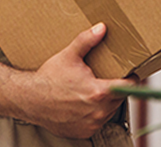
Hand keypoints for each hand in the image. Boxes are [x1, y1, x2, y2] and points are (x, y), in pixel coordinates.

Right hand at [20, 23, 132, 138]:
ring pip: (109, 111)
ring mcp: (92, 124)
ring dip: (106, 102)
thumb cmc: (48, 79)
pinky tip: (83, 103)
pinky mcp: (85, 132)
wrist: (29, 100)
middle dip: (116, 88)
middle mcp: (98, 112)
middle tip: (105, 78)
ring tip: (91, 90)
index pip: (129, 86)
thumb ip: (87, 40)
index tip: (129, 73)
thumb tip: (102, 28)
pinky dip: (94, 113)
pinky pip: (98, 122)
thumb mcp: (69, 55)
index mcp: (99, 92)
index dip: (131, 78)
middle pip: (120, 98)